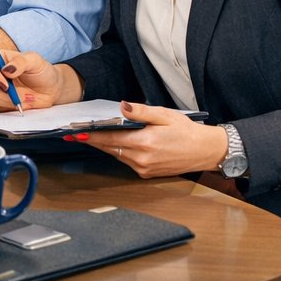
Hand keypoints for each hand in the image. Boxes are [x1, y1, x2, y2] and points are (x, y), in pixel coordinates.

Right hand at [0, 48, 69, 111]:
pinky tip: (23, 102)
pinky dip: (11, 107)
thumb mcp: (35, 61)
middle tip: (19, 94)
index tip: (6, 84)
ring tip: (28, 97)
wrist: (50, 89)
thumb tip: (6, 70)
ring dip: (11, 100)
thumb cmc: (42, 71)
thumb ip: (20, 62)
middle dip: (3, 92)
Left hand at [82, 102, 230, 178]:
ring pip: (117, 155)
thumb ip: (141, 112)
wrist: (206, 151)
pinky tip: (116, 143)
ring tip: (91, 134)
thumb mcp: (165, 115)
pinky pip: (127, 161)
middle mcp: (142, 159)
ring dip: (106, 146)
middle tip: (74, 133)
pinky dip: (119, 152)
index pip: (110, 139)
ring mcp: (145, 169)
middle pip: (110, 148)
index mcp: (146, 143)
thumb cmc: (186, 130)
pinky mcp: (147, 173)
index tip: (74, 133)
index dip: (91, 136)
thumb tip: (122, 107)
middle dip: (93, 140)